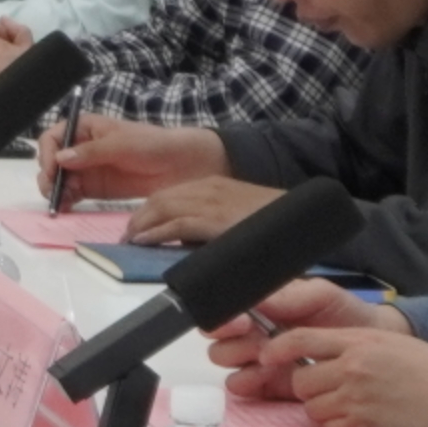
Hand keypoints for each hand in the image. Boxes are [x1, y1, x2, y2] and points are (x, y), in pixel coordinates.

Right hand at [36, 111, 221, 203]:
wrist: (182, 166)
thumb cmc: (153, 145)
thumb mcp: (121, 144)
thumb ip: (90, 152)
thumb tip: (60, 159)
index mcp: (85, 128)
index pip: (53, 137)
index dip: (46, 153)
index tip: (51, 170)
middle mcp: (81, 148)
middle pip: (51, 161)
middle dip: (48, 176)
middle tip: (54, 191)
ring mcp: (88, 169)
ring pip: (59, 180)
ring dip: (55, 191)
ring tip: (61, 203)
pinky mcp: (96, 189)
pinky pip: (73, 195)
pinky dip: (66, 201)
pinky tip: (66, 208)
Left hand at [123, 174, 278, 244]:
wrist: (300, 218)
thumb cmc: (272, 222)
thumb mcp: (238, 215)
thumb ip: (215, 221)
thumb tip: (191, 241)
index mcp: (213, 185)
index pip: (168, 194)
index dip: (148, 211)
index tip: (136, 227)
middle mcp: (207, 189)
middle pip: (159, 200)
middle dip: (139, 218)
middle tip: (127, 237)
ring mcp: (210, 203)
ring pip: (162, 209)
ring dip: (141, 226)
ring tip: (129, 241)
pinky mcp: (214, 220)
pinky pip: (175, 225)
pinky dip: (155, 233)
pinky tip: (143, 241)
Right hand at [205, 276, 373, 380]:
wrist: (372, 344)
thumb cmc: (345, 314)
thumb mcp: (320, 295)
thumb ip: (289, 296)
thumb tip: (256, 301)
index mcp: (258, 310)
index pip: (223, 312)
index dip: (224, 318)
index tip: (244, 322)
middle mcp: (252, 335)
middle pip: (218, 342)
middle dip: (232, 342)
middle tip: (258, 342)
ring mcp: (259, 362)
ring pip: (227, 365)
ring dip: (241, 363)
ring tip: (267, 361)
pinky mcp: (268, 388)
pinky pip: (243, 389)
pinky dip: (249, 384)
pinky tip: (266, 378)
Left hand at [276, 326, 427, 426]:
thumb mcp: (393, 344)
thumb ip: (358, 346)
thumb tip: (329, 353)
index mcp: (360, 340)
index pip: (301, 339)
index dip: (277, 349)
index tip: (267, 356)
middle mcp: (352, 366)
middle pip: (301, 379)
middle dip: (308, 387)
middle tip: (327, 389)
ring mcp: (357, 397)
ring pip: (312, 406)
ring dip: (322, 408)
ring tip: (348, 406)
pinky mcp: (365, 425)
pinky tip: (357, 422)